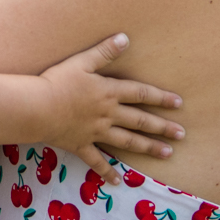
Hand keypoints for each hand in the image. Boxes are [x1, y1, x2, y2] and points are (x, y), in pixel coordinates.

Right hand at [34, 33, 182, 184]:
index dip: (161, 97)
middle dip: (162, 127)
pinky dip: (107, 172)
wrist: (37, 108)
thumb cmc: (57, 81)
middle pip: (140, 121)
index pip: (141, 93)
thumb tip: (125, 38)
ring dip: (148, 148)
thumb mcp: (81, 61)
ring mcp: (96, 132)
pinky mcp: (81, 145)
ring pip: (128, 141)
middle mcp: (108, 114)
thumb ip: (104, 51)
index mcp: (109, 92)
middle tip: (182, 134)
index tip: (179, 103)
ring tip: (167, 154)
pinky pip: (97, 161)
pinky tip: (118, 182)